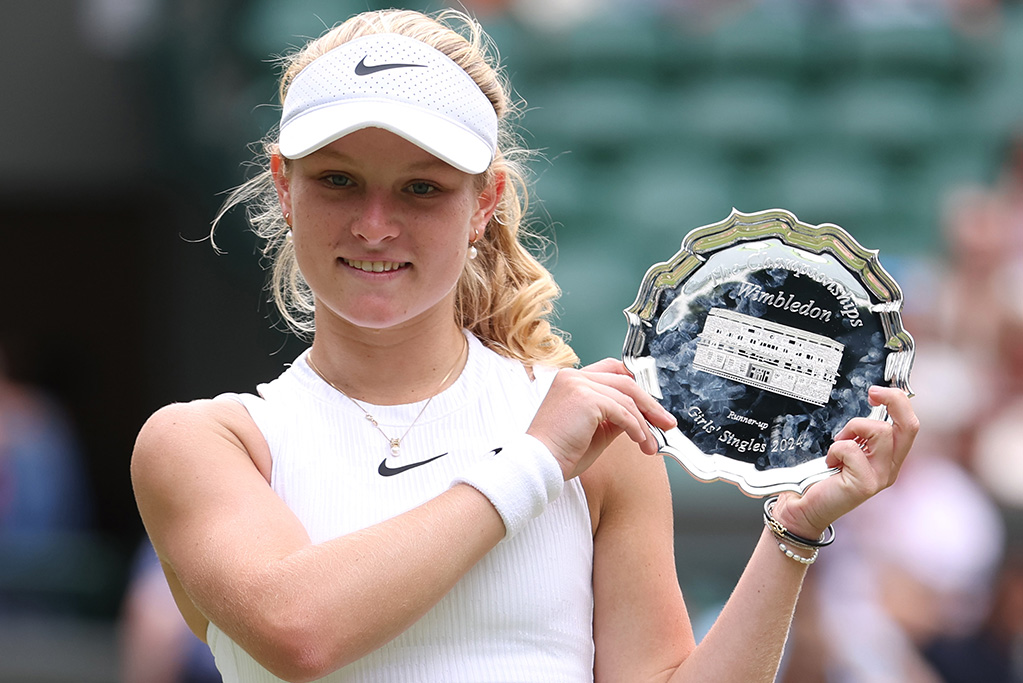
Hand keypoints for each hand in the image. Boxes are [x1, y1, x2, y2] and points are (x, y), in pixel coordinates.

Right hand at [527, 359, 676, 480]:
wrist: (539, 464)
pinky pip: (622, 411)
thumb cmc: (560, 452)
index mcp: (571, 379)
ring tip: (651, 444)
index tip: (651, 405)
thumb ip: (614, 416)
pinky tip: (640, 442)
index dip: (635, 384)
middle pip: (625, 381)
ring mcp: (578, 384)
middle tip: (665, 423)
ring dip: (644, 422)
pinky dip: (636, 428)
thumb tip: (640, 417)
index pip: (612, 369)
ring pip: (627, 397)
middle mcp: (573, 376)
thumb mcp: (594, 430)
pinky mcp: (586, 398)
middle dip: (649, 404)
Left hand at [772, 386, 918, 537]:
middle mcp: (891, 468)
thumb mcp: (847, 449)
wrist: (802, 506)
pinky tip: (830, 462)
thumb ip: (860, 434)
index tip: (877, 391)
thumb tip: (867, 403)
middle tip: (872, 393)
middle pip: (909, 426)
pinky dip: (835, 448)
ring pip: (880, 432)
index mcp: (889, 458)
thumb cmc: (821, 476)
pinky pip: (851, 449)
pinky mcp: (865, 484)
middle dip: (894, 401)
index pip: (909, 426)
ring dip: (853, 428)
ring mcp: (880, 477)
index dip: (899, 402)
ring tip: (838, 443)